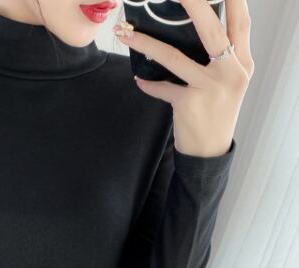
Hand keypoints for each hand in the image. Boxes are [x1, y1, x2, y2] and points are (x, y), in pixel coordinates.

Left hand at [114, 0, 254, 156]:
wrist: (209, 151)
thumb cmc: (217, 113)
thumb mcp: (229, 84)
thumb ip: (222, 58)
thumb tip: (196, 31)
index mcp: (242, 64)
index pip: (241, 23)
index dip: (234, 0)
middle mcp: (230, 73)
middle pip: (212, 30)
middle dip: (194, 5)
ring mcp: (210, 88)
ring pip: (174, 56)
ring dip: (146, 42)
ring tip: (126, 32)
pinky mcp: (189, 103)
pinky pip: (161, 88)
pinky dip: (148, 84)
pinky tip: (139, 80)